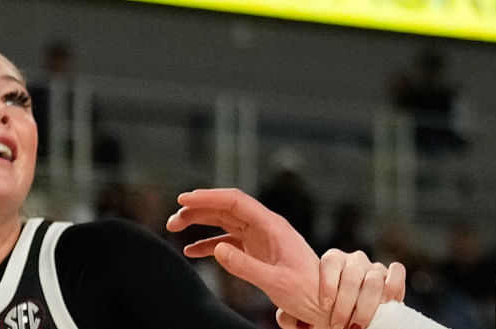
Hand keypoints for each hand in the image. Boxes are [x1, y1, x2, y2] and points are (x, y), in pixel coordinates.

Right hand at [168, 188, 327, 320]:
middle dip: (199, 209)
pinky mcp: (257, 251)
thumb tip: (217, 249)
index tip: (184, 199)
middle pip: (227, 208)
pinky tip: (192, 251)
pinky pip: (228, 241)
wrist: (323, 299)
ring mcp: (261, 237)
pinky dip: (209, 243)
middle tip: (173, 220)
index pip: (236, 201)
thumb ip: (245, 266)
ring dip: (201, 222)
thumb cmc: (305, 289)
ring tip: (175, 229)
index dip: (209, 197)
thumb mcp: (274, 280)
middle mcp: (266, 226)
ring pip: (226, 222)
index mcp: (272, 226)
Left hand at [275, 249, 406, 328]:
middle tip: (338, 325)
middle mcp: (355, 261)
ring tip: (359, 323)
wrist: (346, 320)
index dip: (328, 284)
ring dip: (366, 305)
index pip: (331, 261)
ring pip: (375, 278)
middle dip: (346, 304)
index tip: (324, 307)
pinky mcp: (392, 275)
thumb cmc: (323, 316)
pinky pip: (397, 271)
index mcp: (332, 261)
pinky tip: (386, 303)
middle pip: (354, 274)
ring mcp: (374, 267)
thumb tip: (283, 316)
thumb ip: (289, 314)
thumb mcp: (302, 314)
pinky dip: (393, 287)